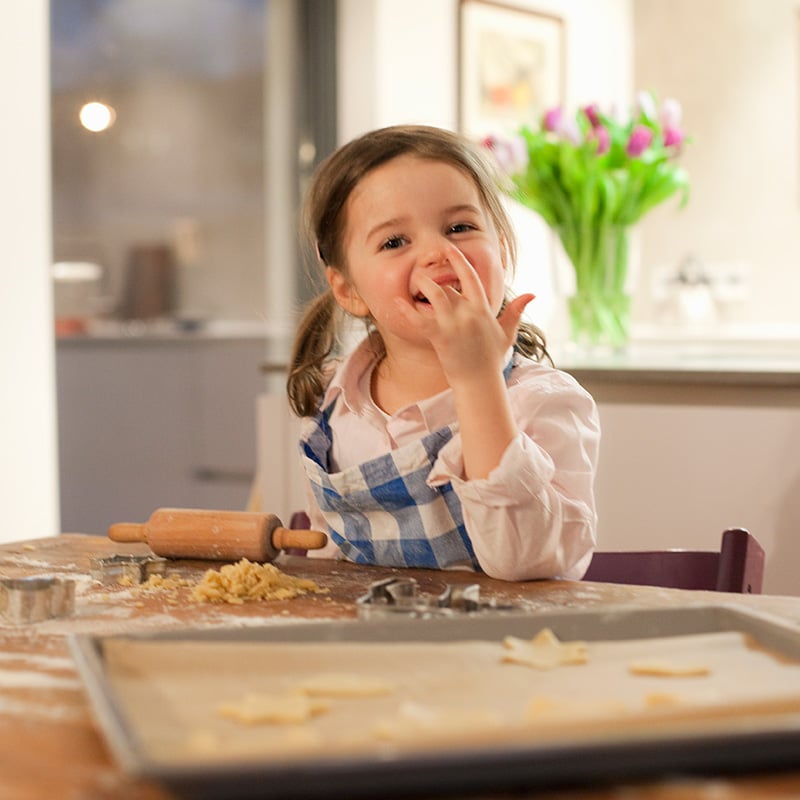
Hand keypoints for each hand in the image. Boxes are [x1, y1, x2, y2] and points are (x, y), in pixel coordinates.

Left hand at [392, 244, 533, 384]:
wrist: (479, 383)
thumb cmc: (491, 359)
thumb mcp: (507, 333)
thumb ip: (515, 312)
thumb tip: (531, 294)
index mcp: (483, 309)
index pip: (470, 277)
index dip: (459, 260)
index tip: (449, 248)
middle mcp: (469, 313)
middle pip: (448, 285)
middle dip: (435, 276)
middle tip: (423, 269)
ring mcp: (454, 325)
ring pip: (435, 295)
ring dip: (423, 284)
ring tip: (415, 280)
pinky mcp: (440, 337)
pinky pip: (419, 320)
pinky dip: (406, 311)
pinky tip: (395, 302)